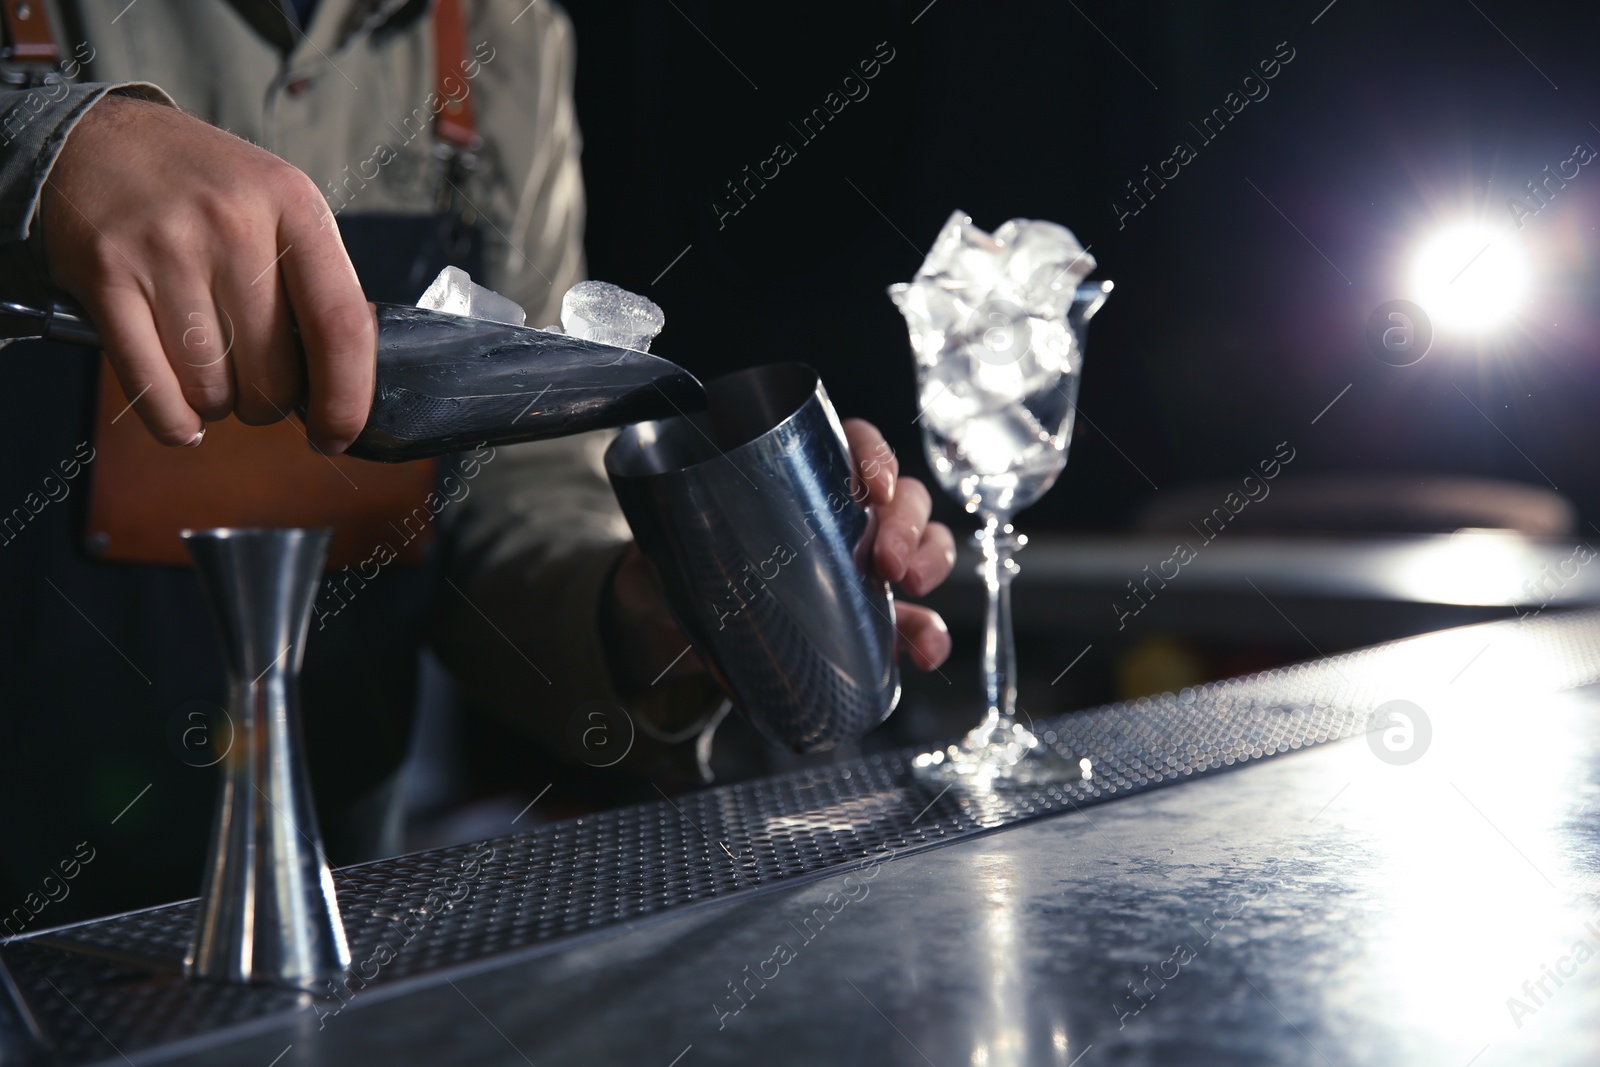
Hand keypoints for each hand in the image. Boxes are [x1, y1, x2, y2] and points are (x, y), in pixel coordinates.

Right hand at [40, 94, 374, 451]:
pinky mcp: (108, 276)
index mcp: (294, 206)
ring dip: (217, 404)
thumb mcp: (280, 206)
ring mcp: (166, 249)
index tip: (339, 434)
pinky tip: (181, 411)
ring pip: (213, 389)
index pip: (340, 325)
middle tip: (255, 380)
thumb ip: (317, 283)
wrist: (99, 137)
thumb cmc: (205, 188)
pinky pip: (153, 390)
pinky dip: (173, 420)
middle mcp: (233, 225)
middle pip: (274, 374)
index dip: (346, 398)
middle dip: (269, 403)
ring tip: (210, 370)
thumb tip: (345, 383)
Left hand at [610, 417, 955, 691]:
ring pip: (922, 544)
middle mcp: (843, 512)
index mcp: (800, 476)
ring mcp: (863, 563)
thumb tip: (642, 569)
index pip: (852, 444)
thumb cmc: (683, 570)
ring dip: (930, 563)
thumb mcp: (662, 555)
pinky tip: (925, 651)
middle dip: (907, 521)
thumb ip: (651, 558)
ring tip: (911, 593)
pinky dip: (928, 632)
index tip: (872, 485)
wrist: (687, 634)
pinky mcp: (870, 616)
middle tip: (887, 560)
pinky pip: (915, 616)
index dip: (875, 456)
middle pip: (901, 494)